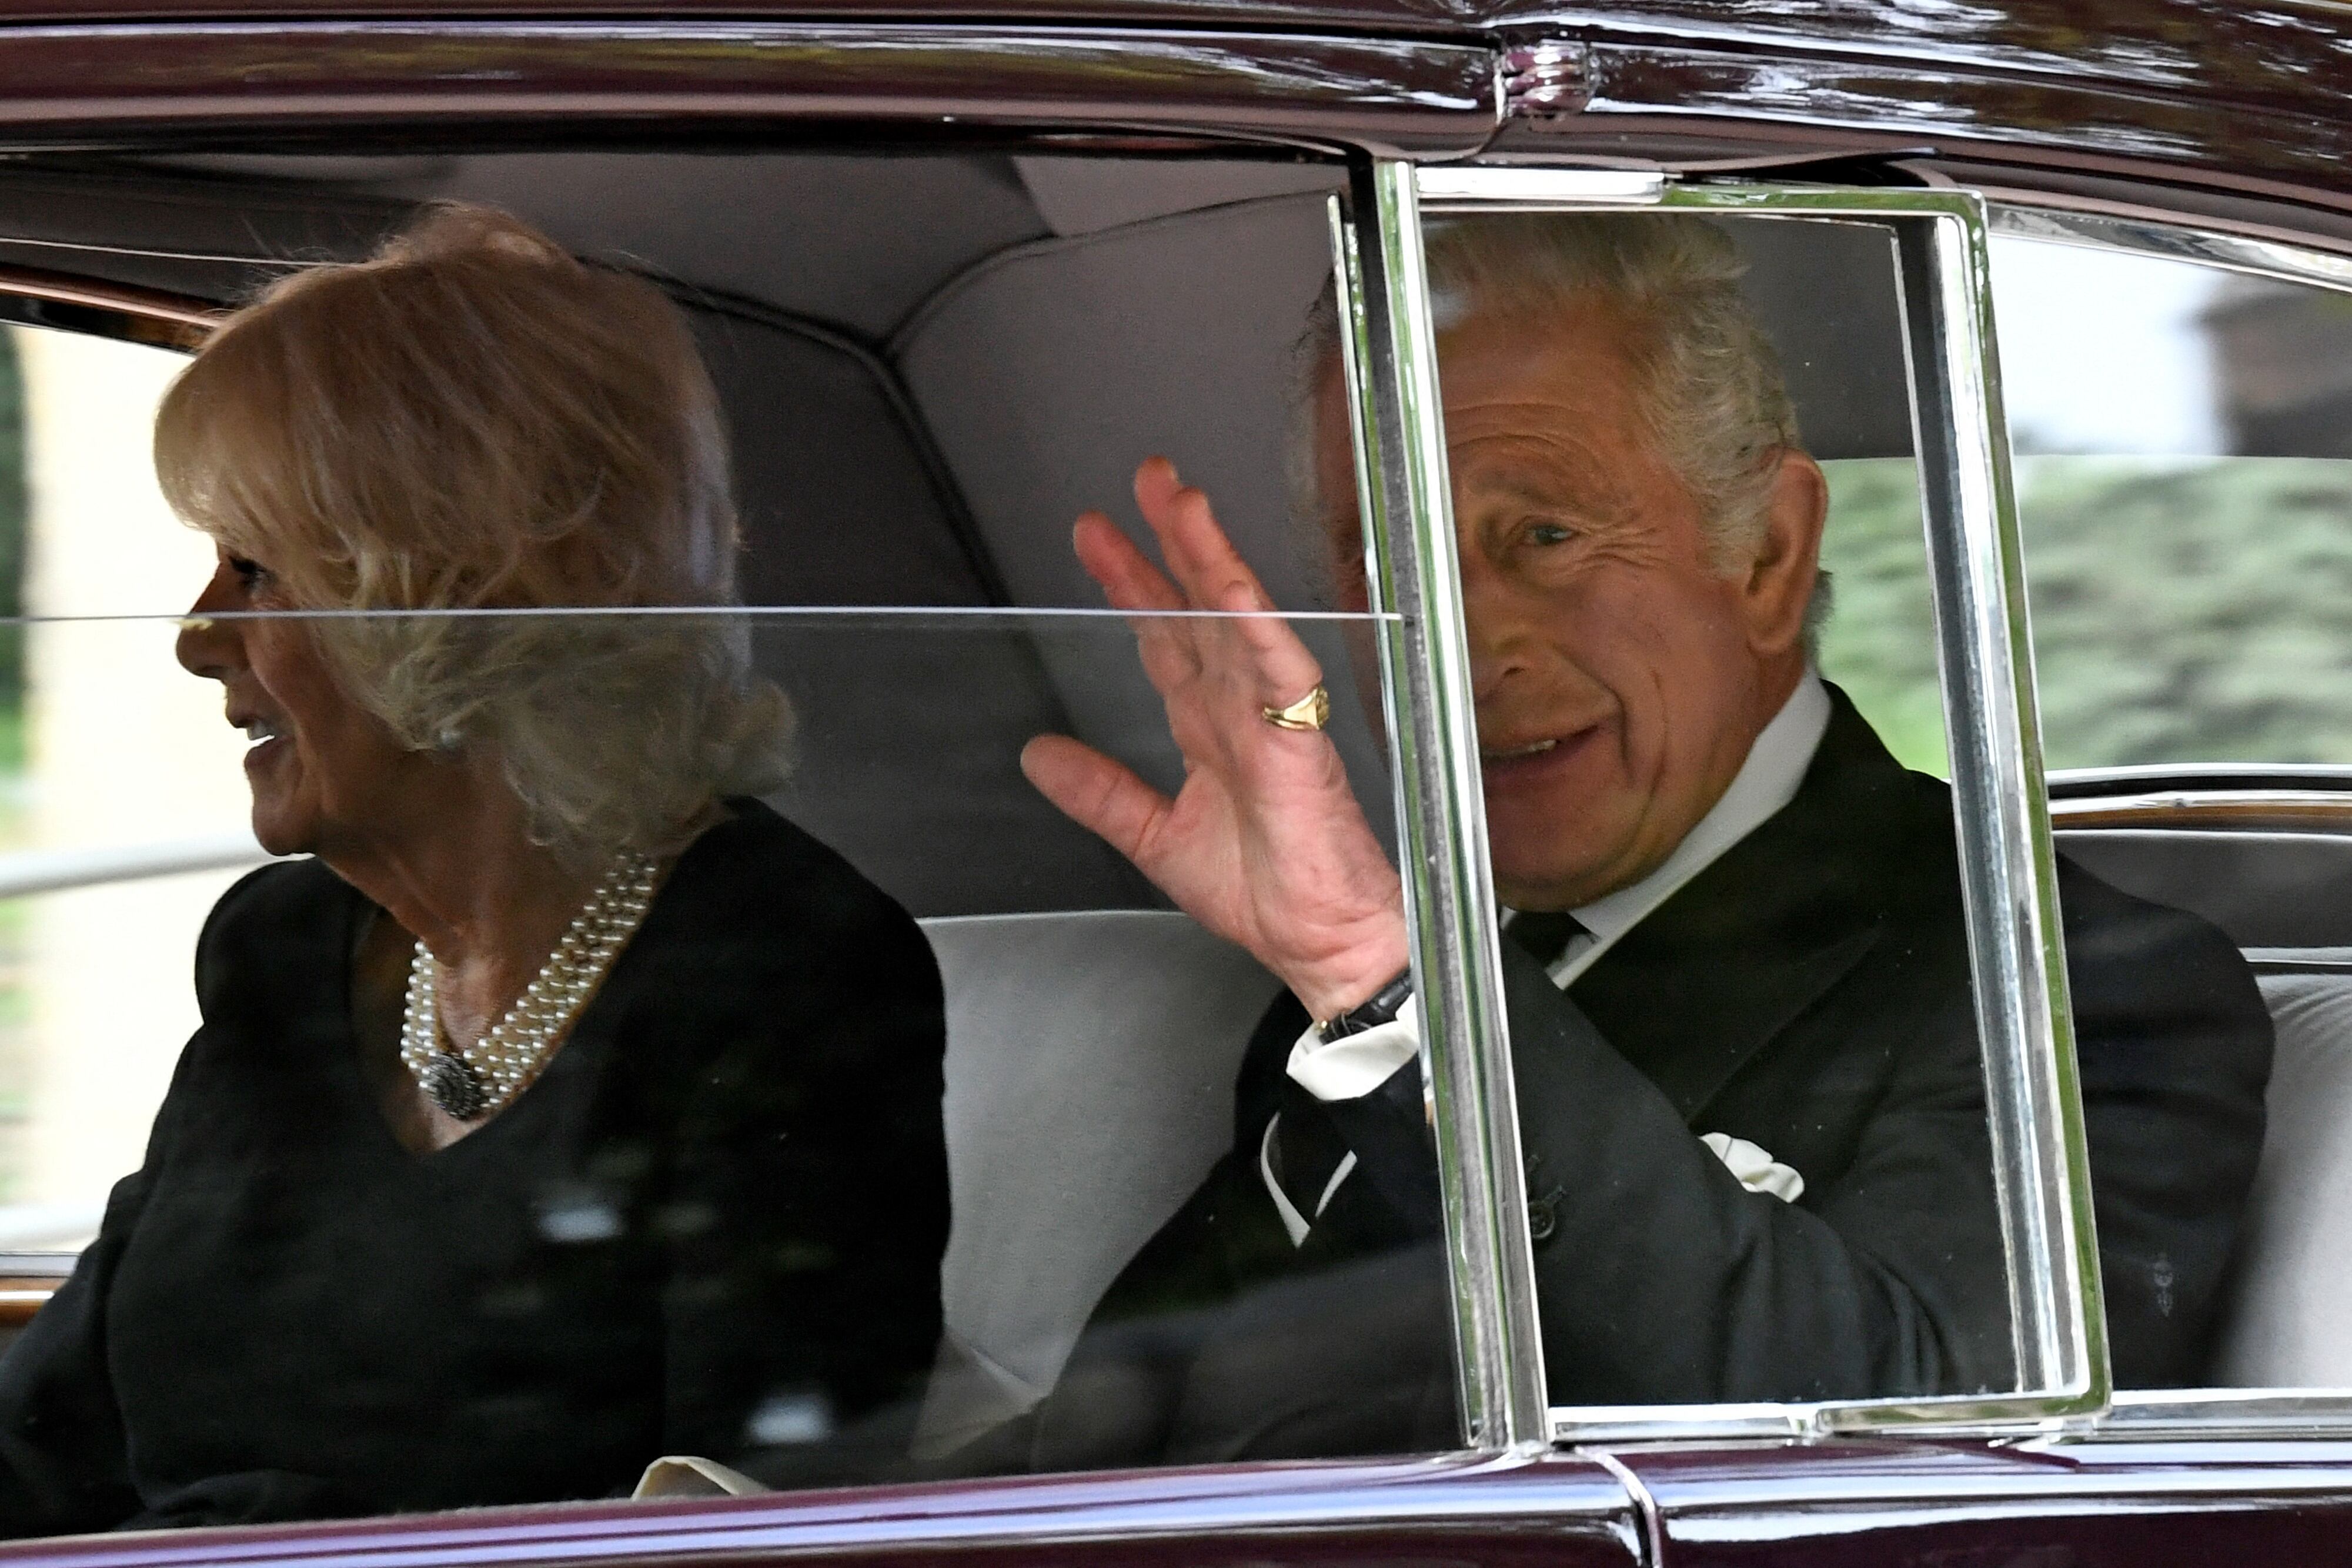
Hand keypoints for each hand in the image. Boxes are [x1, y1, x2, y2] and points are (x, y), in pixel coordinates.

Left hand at [1021, 457, 1408, 1019]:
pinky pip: (1279, 669)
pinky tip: (1231, 587)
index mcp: (1210, 728)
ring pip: (1239, 619)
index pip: (1166, 637)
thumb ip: (1100, 794)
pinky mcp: (1302, 743)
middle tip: (1142, 480)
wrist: (1320, 946)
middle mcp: (1241, 710)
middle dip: (1170, 542)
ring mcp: (1274, 719)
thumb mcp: (1155, 839)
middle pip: (1199, 608)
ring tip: (1181, 501)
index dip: (1132, 585)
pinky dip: (1255, 626)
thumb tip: (1038, 755)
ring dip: (1210, 557)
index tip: (1096, 536)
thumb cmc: (1267, 897)